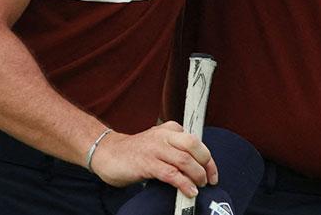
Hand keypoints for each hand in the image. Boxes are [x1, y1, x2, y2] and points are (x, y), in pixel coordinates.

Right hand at [88, 121, 219, 198]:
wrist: (108, 153)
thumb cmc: (136, 152)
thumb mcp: (160, 143)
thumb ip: (177, 149)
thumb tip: (199, 168)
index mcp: (171, 129)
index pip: (197, 142)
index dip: (209, 160)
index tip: (213, 174)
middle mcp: (164, 136)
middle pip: (195, 147)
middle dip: (206, 165)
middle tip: (207, 180)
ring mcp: (155, 149)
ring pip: (185, 160)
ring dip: (196, 176)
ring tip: (199, 186)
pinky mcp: (146, 164)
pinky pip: (171, 174)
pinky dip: (184, 184)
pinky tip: (189, 191)